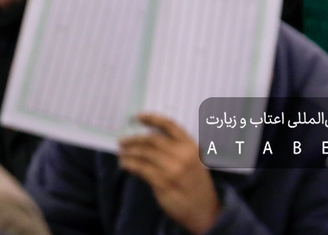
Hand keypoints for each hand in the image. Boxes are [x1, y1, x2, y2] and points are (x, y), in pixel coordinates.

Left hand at [118, 114, 220, 234]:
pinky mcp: (164, 183)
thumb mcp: (194, 161)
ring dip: (129, 152)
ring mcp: (173, 169)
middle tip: (122, 141)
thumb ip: (177, 149)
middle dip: (133, 139)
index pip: (169, 125)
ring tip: (122, 153)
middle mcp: (182, 155)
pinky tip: (124, 164)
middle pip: (151, 139)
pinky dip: (129, 164)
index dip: (151, 118)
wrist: (205, 210)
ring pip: (143, 153)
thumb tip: (146, 139)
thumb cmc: (196, 184)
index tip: (137, 117)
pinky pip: (141, 169)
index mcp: (191, 146)